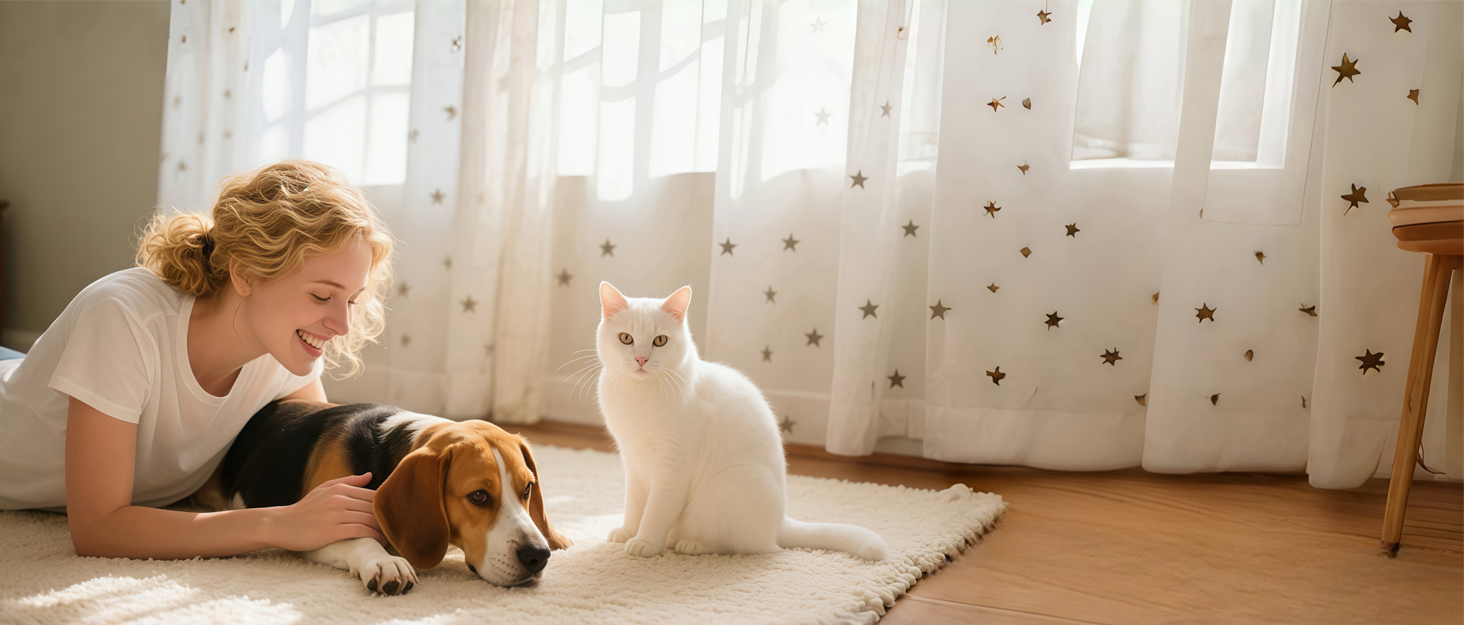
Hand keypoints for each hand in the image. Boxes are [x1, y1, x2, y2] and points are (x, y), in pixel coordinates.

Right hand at [264, 473, 384, 551]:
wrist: (281, 524)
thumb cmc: (305, 508)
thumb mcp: (324, 489)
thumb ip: (348, 482)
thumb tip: (370, 475)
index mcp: (340, 488)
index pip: (373, 495)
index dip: (386, 505)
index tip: (394, 515)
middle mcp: (339, 499)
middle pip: (373, 507)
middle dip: (387, 518)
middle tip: (397, 527)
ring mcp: (335, 515)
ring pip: (369, 519)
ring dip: (383, 529)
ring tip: (390, 536)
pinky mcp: (331, 531)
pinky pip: (360, 531)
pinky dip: (373, 536)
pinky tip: (379, 541)